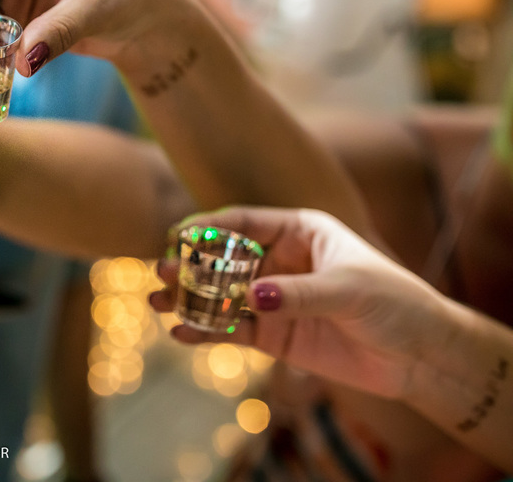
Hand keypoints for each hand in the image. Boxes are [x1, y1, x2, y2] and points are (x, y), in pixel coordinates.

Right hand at [149, 207, 449, 400]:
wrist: (421, 355)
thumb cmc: (395, 303)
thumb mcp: (349, 289)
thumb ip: (298, 294)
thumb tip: (251, 298)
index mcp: (299, 231)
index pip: (244, 223)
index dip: (209, 228)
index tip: (179, 236)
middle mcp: (281, 260)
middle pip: (224, 259)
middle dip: (190, 266)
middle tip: (160, 272)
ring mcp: (274, 298)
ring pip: (221, 294)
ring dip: (189, 298)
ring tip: (156, 303)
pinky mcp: (274, 335)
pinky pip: (232, 329)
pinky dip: (206, 331)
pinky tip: (182, 334)